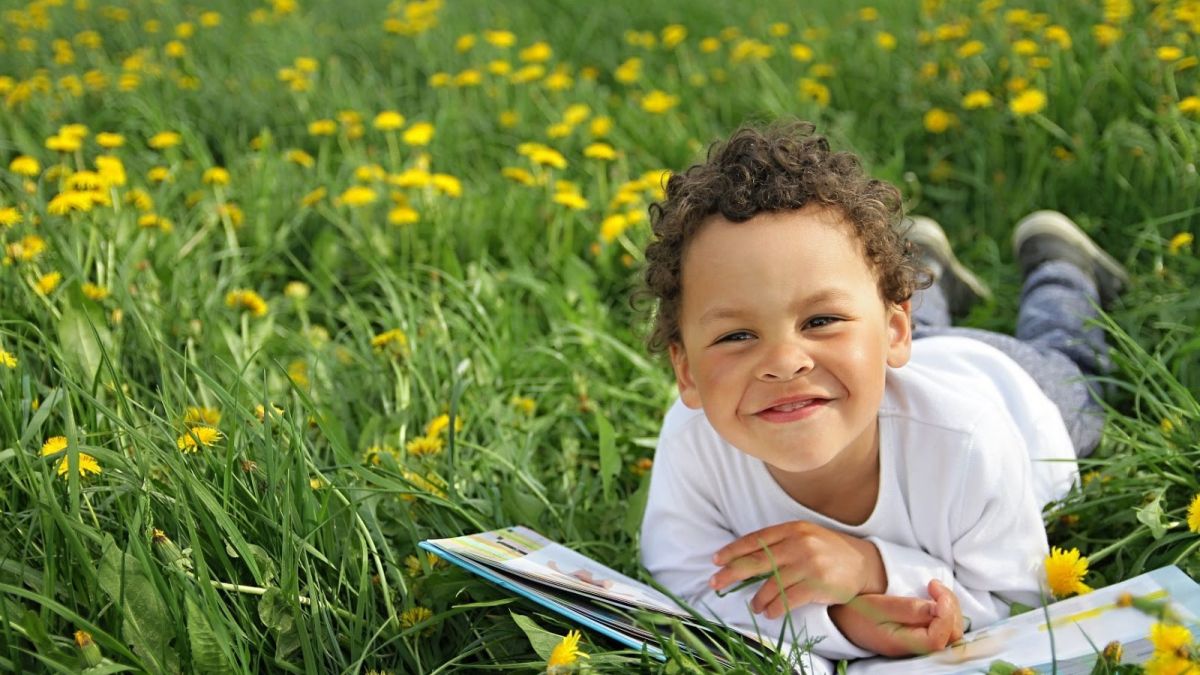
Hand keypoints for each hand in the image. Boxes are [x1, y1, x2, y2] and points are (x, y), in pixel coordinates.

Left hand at [709, 521, 885, 617]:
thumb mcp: (805, 536)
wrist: (865, 563)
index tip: (717, 560)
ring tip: (754, 605)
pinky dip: (774, 608)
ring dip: (757, 598)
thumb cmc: (828, 551)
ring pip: (771, 584)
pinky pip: (787, 599)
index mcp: (793, 529)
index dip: (733, 550)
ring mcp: (809, 564)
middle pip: (756, 560)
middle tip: (715, 582)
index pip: (755, 539)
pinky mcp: (818, 584)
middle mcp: (799, 544)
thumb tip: (746, 558)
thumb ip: (779, 542)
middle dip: (732, 572)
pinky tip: (769, 612)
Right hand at [830, 580, 964, 656]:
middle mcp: (916, 648)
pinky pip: (942, 627)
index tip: (933, 585)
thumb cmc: (856, 611)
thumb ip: (908, 608)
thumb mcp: (878, 606)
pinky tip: (933, 598)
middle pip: (951, 635)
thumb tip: (939, 607)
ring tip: (933, 589)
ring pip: (950, 631)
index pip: (940, 636)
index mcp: (904, 643)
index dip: (946, 611)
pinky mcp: (919, 635)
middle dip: (950, 607)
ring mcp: (919, 643)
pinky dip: (944, 611)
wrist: (842, 618)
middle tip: (934, 585)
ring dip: (949, 608)